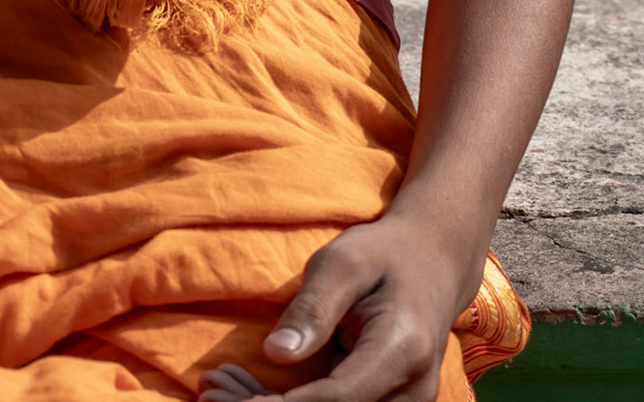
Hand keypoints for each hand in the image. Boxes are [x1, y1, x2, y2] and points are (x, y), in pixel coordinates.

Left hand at [201, 214, 482, 401]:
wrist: (432, 264)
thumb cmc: (384, 255)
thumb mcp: (346, 261)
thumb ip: (314, 307)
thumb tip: (276, 354)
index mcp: (402, 350)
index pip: (337, 398)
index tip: (229, 398)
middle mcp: (410, 392)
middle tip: (211, 390)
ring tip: (219, 390)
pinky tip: (244, 391)